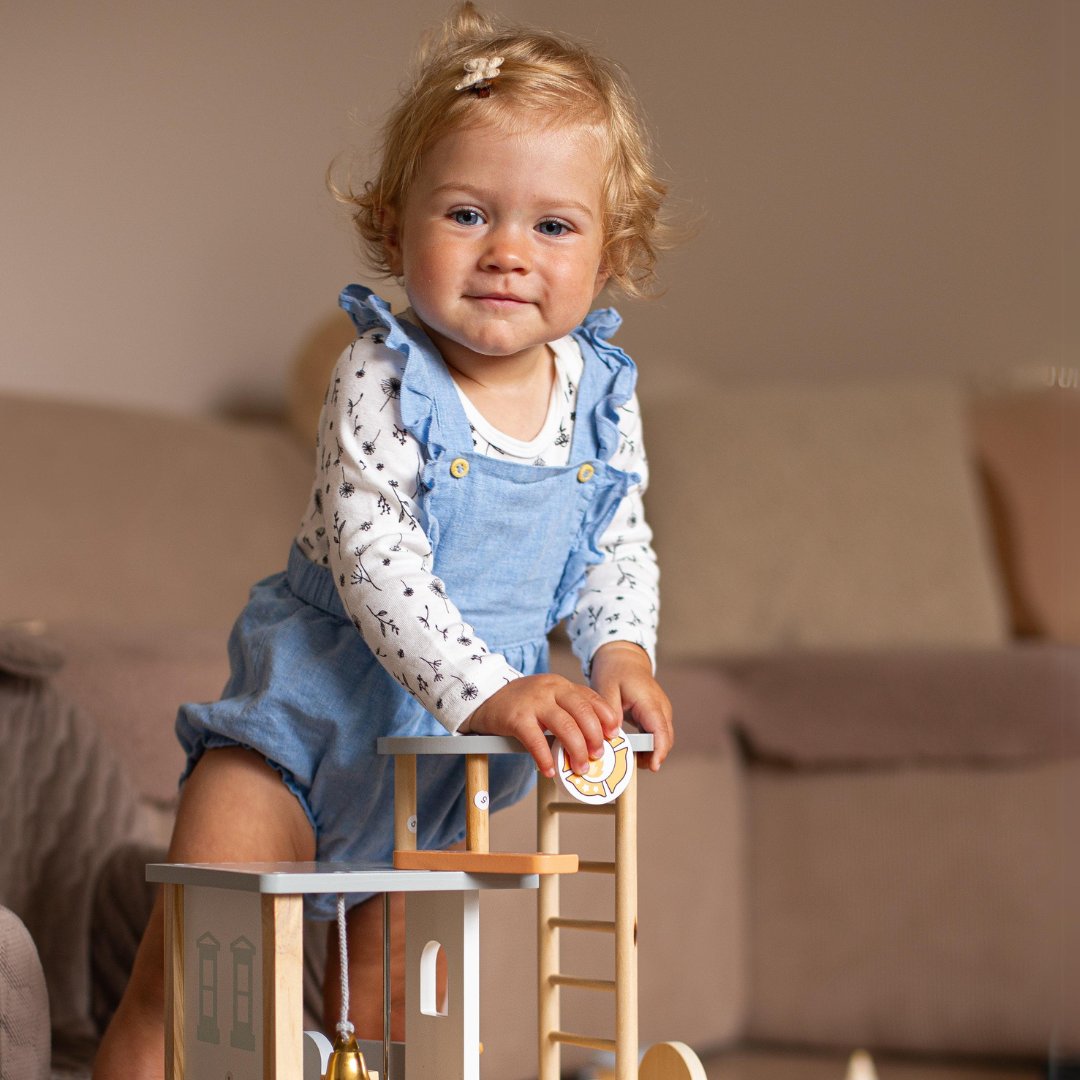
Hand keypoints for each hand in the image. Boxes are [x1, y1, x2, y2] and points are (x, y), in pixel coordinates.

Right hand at [460, 674, 618, 777]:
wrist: (484, 696)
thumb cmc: (520, 702)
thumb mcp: (548, 697)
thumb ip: (568, 710)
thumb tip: (593, 739)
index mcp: (562, 685)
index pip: (592, 699)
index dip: (606, 718)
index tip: (614, 736)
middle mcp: (551, 690)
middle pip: (582, 712)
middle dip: (595, 737)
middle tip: (597, 756)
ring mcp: (533, 702)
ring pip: (565, 726)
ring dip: (576, 750)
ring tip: (579, 768)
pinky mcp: (516, 717)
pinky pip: (536, 740)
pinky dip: (545, 758)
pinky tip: (549, 770)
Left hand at [589, 642, 672, 771]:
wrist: (625, 658)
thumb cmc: (615, 671)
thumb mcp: (606, 688)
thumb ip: (610, 713)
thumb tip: (613, 737)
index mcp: (649, 701)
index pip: (660, 730)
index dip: (658, 750)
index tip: (653, 767)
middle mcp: (661, 708)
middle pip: (664, 739)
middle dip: (652, 756)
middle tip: (629, 768)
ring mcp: (661, 712)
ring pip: (662, 739)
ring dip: (649, 753)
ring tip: (626, 761)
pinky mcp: (656, 716)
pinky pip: (656, 736)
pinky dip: (647, 746)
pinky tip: (630, 752)